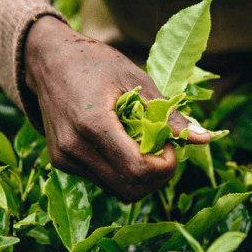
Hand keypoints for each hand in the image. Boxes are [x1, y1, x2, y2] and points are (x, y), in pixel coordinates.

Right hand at [24, 16, 209, 202]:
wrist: (47, 61)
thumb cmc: (94, 62)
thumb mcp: (135, 79)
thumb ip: (168, 114)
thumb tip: (205, 138)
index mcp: (92, 124)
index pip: (136, 170)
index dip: (164, 167)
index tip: (172, 147)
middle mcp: (73, 148)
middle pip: (129, 189)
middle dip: (156, 177)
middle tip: (165, 152)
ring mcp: (64, 159)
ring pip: (116, 191)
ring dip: (141, 178)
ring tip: (147, 149)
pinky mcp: (61, 162)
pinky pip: (102, 181)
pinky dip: (122, 173)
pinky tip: (126, 149)